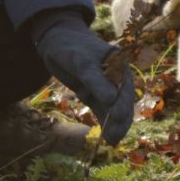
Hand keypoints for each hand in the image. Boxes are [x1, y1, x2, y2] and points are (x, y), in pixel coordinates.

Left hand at [29, 10, 136, 143]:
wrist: (56, 39)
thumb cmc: (70, 46)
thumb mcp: (81, 62)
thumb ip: (96, 80)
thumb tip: (112, 99)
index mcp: (118, 63)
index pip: (123, 88)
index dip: (121, 105)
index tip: (118, 120)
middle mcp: (116, 75)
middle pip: (121, 99)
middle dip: (119, 119)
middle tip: (114, 138)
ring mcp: (105, 84)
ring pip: (113, 106)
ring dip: (114, 123)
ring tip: (112, 141)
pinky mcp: (94, 91)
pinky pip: (103, 108)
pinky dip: (105, 121)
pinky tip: (107, 135)